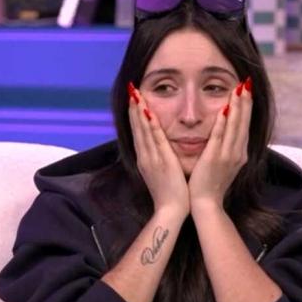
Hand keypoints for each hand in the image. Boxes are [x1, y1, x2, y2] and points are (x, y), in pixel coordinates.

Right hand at [128, 83, 189, 216]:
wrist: (170, 211)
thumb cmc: (169, 194)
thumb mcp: (160, 174)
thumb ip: (158, 160)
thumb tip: (157, 151)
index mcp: (145, 159)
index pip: (138, 132)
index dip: (135, 115)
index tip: (134, 100)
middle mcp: (145, 156)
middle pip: (137, 127)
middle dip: (133, 108)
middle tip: (131, 89)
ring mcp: (151, 157)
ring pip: (143, 130)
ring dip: (139, 111)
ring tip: (135, 94)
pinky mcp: (161, 160)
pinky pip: (155, 138)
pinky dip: (150, 124)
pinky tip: (147, 111)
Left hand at [188, 78, 252, 209]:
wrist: (207, 204)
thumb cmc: (212, 184)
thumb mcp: (225, 164)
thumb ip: (227, 148)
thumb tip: (229, 135)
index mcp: (239, 152)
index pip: (244, 124)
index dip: (246, 106)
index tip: (247, 90)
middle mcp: (237, 152)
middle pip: (243, 122)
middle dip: (246, 101)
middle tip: (247, 82)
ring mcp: (227, 155)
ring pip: (234, 126)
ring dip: (237, 106)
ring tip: (239, 89)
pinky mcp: (215, 159)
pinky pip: (220, 137)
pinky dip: (223, 123)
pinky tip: (224, 109)